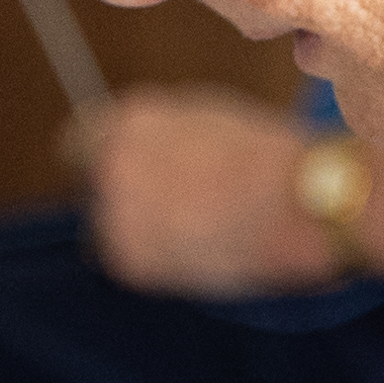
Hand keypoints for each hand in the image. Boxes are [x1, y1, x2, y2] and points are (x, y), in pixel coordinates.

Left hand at [78, 86, 343, 296]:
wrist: (302, 201)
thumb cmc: (273, 160)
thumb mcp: (210, 119)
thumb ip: (163, 135)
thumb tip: (141, 154)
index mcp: (132, 117)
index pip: (81, 142)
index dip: (102, 163)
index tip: (119, 181)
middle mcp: (111, 158)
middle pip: (93, 188)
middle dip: (125, 201)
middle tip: (174, 214)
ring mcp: (113, 208)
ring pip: (109, 230)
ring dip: (141, 234)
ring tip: (200, 233)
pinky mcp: (126, 255)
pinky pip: (130, 261)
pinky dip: (157, 265)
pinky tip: (199, 254)